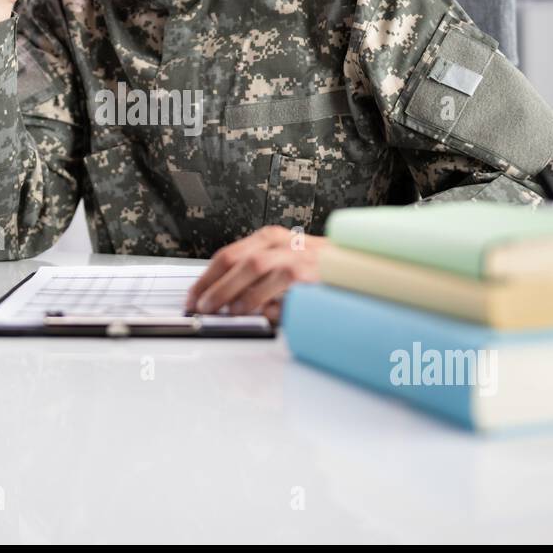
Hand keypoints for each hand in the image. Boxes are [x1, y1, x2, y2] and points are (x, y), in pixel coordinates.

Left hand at [185, 226, 325, 322]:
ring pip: (257, 267)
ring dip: (239, 293)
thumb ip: (254, 281)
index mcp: (270, 238)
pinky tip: (265, 313)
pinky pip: (285, 286)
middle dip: (217, 287)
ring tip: (230, 313)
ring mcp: (298, 255)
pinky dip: (272, 301)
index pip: (227, 255)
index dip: (205, 278)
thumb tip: (225, 303)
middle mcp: (282, 243)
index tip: (192, 298)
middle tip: (204, 308)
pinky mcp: (313, 273)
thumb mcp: (282, 267)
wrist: (360, 268)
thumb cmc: (318, 271)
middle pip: (238, 260)